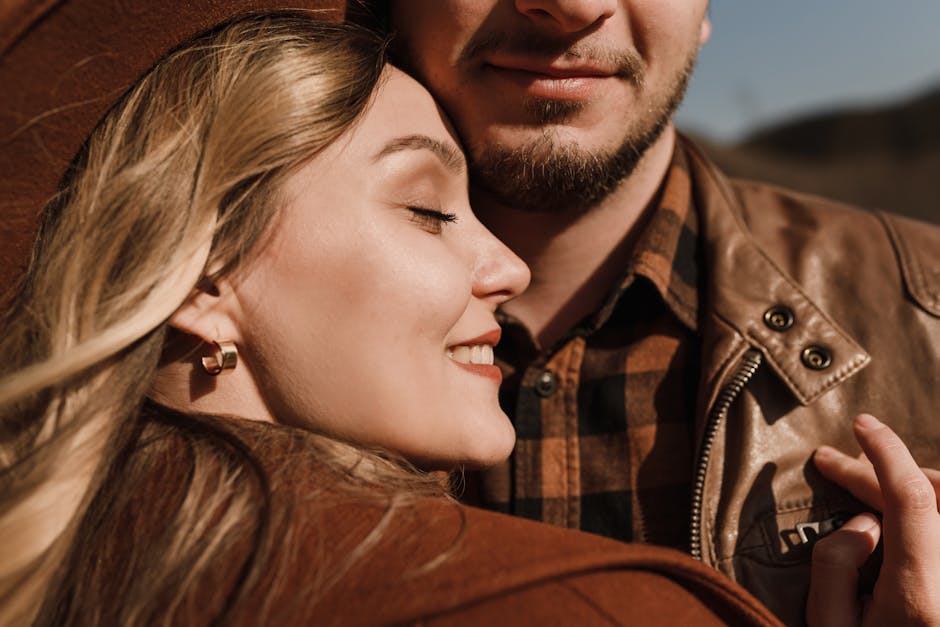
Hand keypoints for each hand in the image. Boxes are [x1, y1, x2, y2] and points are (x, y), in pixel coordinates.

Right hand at [806, 414, 939, 625]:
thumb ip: (835, 567)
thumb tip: (862, 523)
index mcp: (922, 595)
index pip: (911, 498)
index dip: (885, 451)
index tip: (861, 425)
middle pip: (935, 494)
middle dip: (881, 469)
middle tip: (836, 464)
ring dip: (915, 485)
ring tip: (873, 487)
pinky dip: (933, 507)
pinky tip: (909, 512)